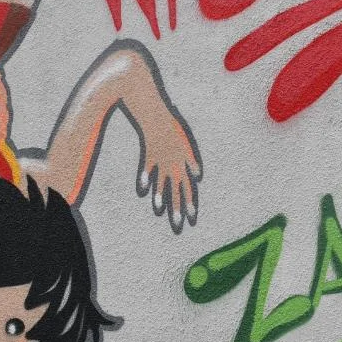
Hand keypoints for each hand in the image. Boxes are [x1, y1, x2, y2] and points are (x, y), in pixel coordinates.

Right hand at [137, 110, 202, 233]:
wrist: (160, 118)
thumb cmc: (174, 131)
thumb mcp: (188, 146)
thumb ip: (192, 162)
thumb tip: (198, 176)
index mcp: (183, 165)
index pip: (188, 188)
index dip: (189, 203)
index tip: (191, 217)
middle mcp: (173, 166)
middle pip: (175, 190)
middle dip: (176, 207)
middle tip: (177, 223)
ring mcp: (161, 161)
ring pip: (161, 181)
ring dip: (160, 195)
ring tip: (159, 209)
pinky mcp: (150, 155)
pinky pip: (148, 168)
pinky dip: (146, 177)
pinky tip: (144, 189)